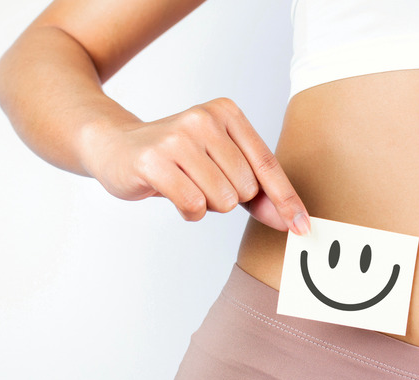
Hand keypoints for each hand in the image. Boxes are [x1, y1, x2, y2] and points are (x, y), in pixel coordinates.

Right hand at [81, 97, 310, 234]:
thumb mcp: (222, 165)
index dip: (287, 201)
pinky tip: (172, 192)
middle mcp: (204, 119)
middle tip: (201, 181)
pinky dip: (188, 211)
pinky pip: (193, 206)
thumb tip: (292, 221)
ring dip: (207, 205)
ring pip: (221, 199)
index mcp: (227, 113)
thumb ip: (259, 192)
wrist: (116, 146)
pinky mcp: (154, 160)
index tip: (302, 228)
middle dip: (228, 198)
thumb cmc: (178, 159)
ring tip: (185, 184)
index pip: (267, 165)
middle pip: (245, 188)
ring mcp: (178, 138)